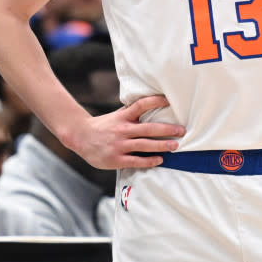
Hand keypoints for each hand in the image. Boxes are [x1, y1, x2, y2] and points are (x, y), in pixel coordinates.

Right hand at [65, 94, 181, 169]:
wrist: (80, 137)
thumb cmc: (103, 126)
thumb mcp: (116, 116)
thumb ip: (131, 113)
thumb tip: (151, 106)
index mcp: (122, 117)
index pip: (140, 105)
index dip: (154, 101)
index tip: (168, 101)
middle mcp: (122, 129)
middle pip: (148, 128)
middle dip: (167, 130)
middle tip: (182, 130)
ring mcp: (119, 145)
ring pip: (145, 145)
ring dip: (162, 145)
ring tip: (175, 146)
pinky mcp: (116, 159)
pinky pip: (136, 161)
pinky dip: (149, 160)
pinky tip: (160, 160)